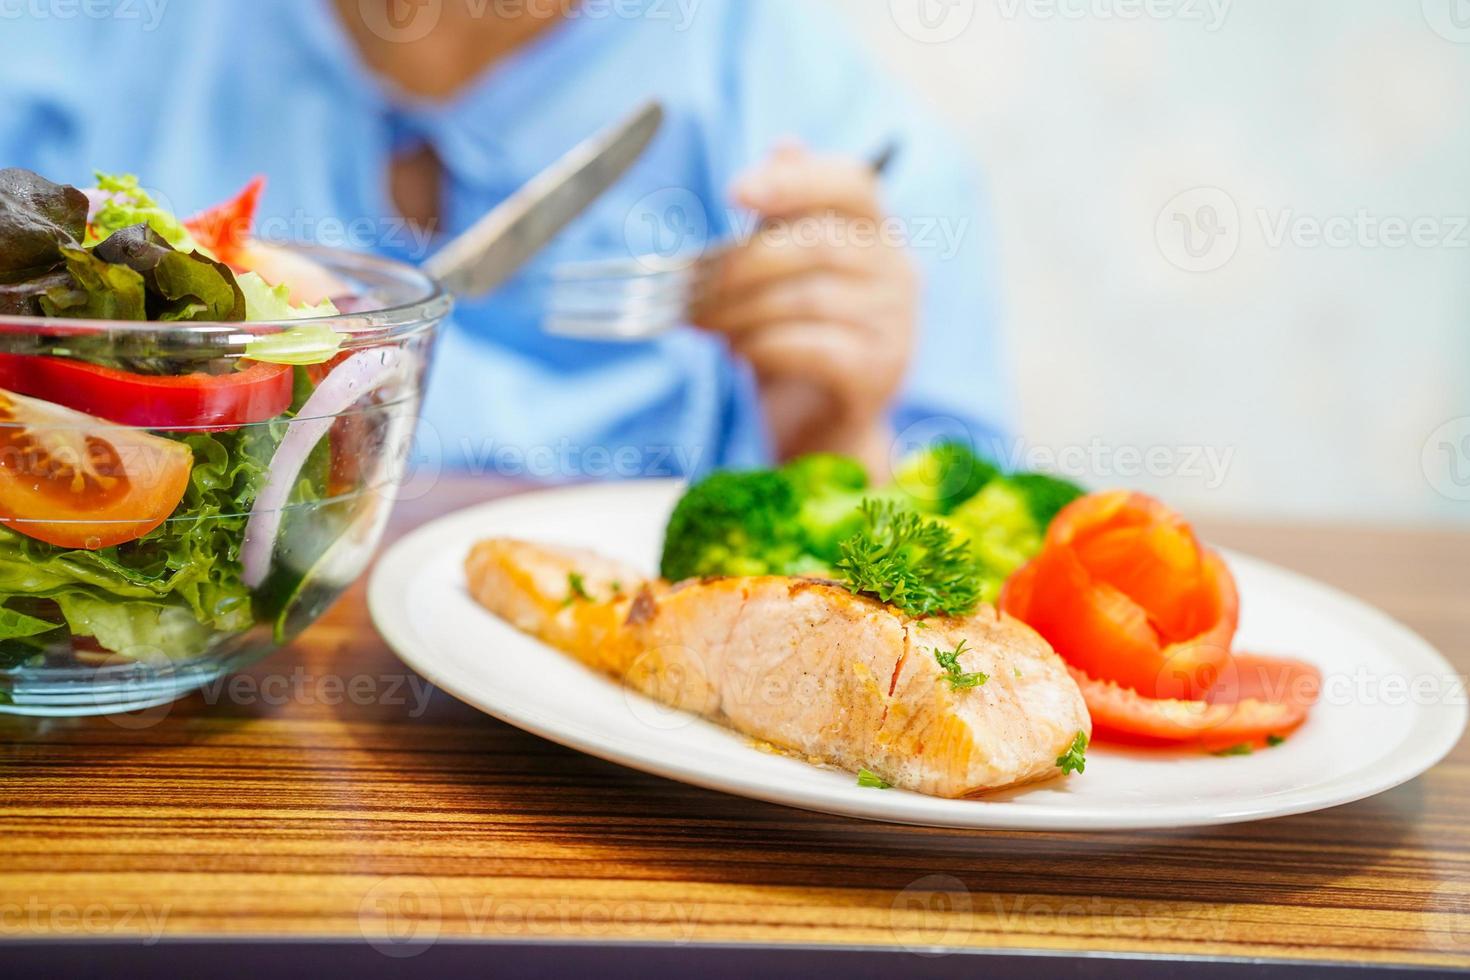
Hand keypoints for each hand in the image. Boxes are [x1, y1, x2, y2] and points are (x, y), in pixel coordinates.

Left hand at [691, 144, 918, 472]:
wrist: (821, 427)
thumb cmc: (799, 338)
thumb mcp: (786, 270)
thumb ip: (786, 214)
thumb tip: (784, 146)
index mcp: (878, 233)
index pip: (852, 183)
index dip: (794, 181)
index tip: (734, 191)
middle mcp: (899, 273)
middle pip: (817, 244)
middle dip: (741, 263)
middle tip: (690, 284)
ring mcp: (897, 326)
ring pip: (809, 298)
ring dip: (741, 309)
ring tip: (703, 321)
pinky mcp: (881, 374)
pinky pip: (815, 347)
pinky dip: (765, 346)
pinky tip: (739, 352)